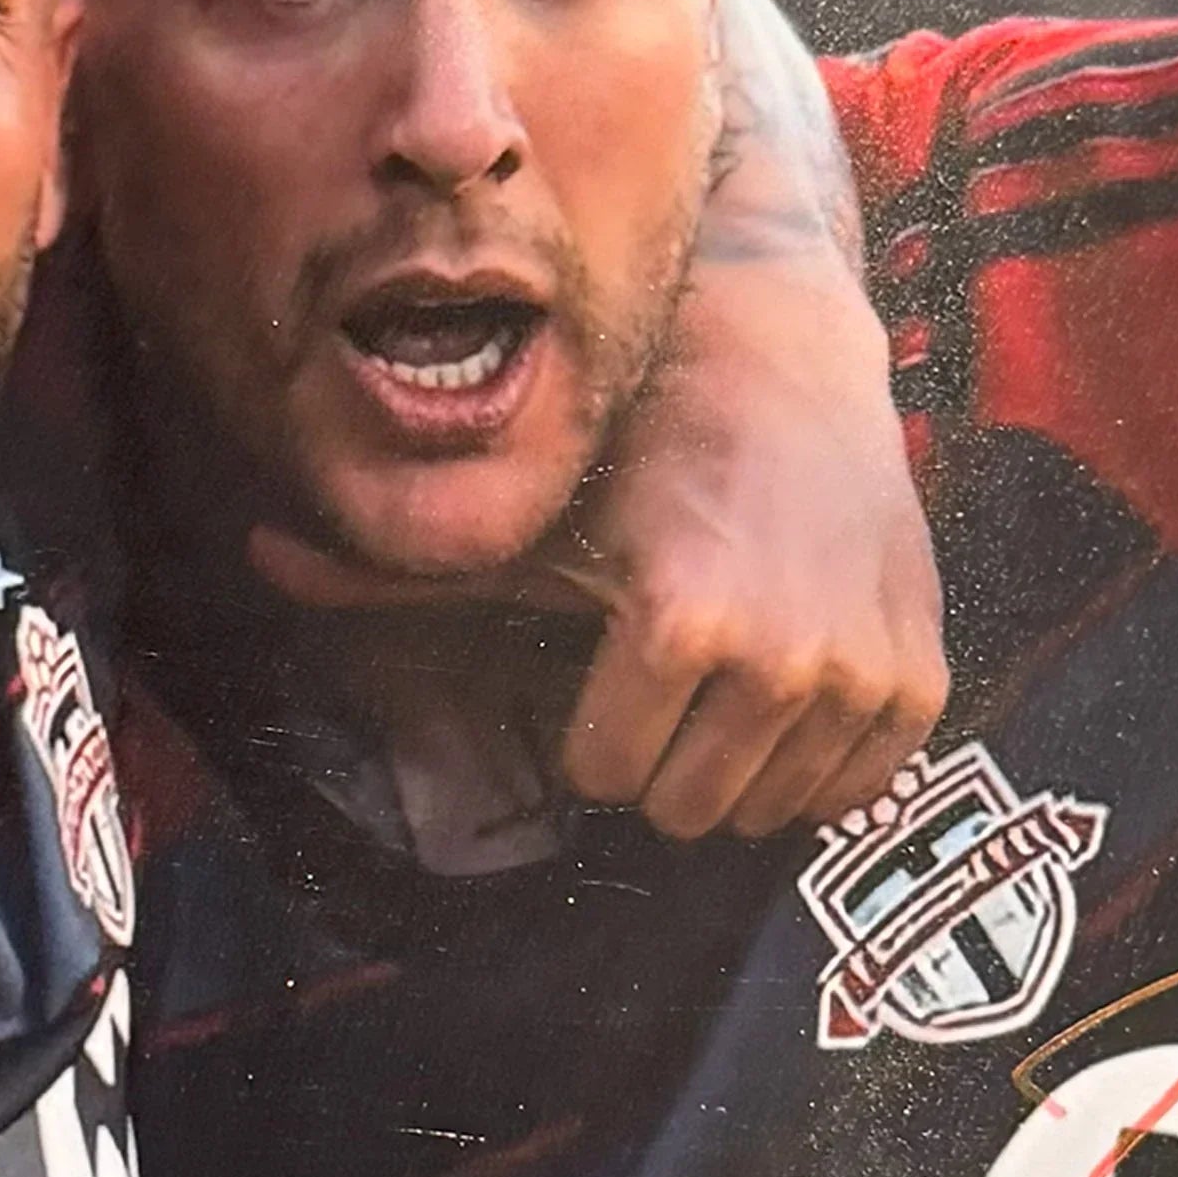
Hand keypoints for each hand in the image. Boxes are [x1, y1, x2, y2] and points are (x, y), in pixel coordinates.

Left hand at [246, 267, 946, 843]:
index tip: (608, 658)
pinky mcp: (922, 677)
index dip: (592, 727)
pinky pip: (861, 787)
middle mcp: (783, 656)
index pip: (605, 778)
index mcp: (676, 624)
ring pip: (775, 810)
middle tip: (670, 669)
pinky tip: (799, 678)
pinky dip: (824, 755)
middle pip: (688, 810)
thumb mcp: (523, 518)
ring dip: (742, 760)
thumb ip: (392, 568)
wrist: (789, 366)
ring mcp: (864, 671)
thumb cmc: (636, 446)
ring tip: (734, 666)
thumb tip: (255, 555)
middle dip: (665, 754)